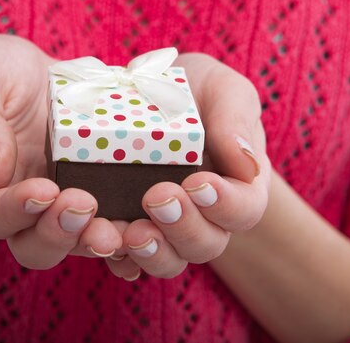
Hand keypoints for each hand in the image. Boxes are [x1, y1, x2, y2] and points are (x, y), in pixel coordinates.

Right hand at [0, 35, 120, 268]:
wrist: (34, 75)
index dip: (14, 211)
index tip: (43, 189)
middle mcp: (21, 205)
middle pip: (34, 245)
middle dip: (59, 233)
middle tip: (83, 205)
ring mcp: (61, 202)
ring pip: (76, 241)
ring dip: (96, 240)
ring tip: (119, 229)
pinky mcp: (96, 192)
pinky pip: (111, 222)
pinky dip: (128, 232)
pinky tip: (148, 226)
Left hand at [105, 53, 270, 278]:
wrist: (143, 93)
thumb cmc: (194, 92)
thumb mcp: (220, 89)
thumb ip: (236, 116)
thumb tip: (246, 163)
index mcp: (236, 185)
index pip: (244, 210)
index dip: (225, 205)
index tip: (198, 183)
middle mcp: (204, 215)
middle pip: (206, 244)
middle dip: (183, 228)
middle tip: (157, 198)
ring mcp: (164, 227)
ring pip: (167, 261)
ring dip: (150, 252)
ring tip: (129, 231)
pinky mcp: (128, 228)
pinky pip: (126, 260)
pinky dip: (116, 259)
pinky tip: (103, 242)